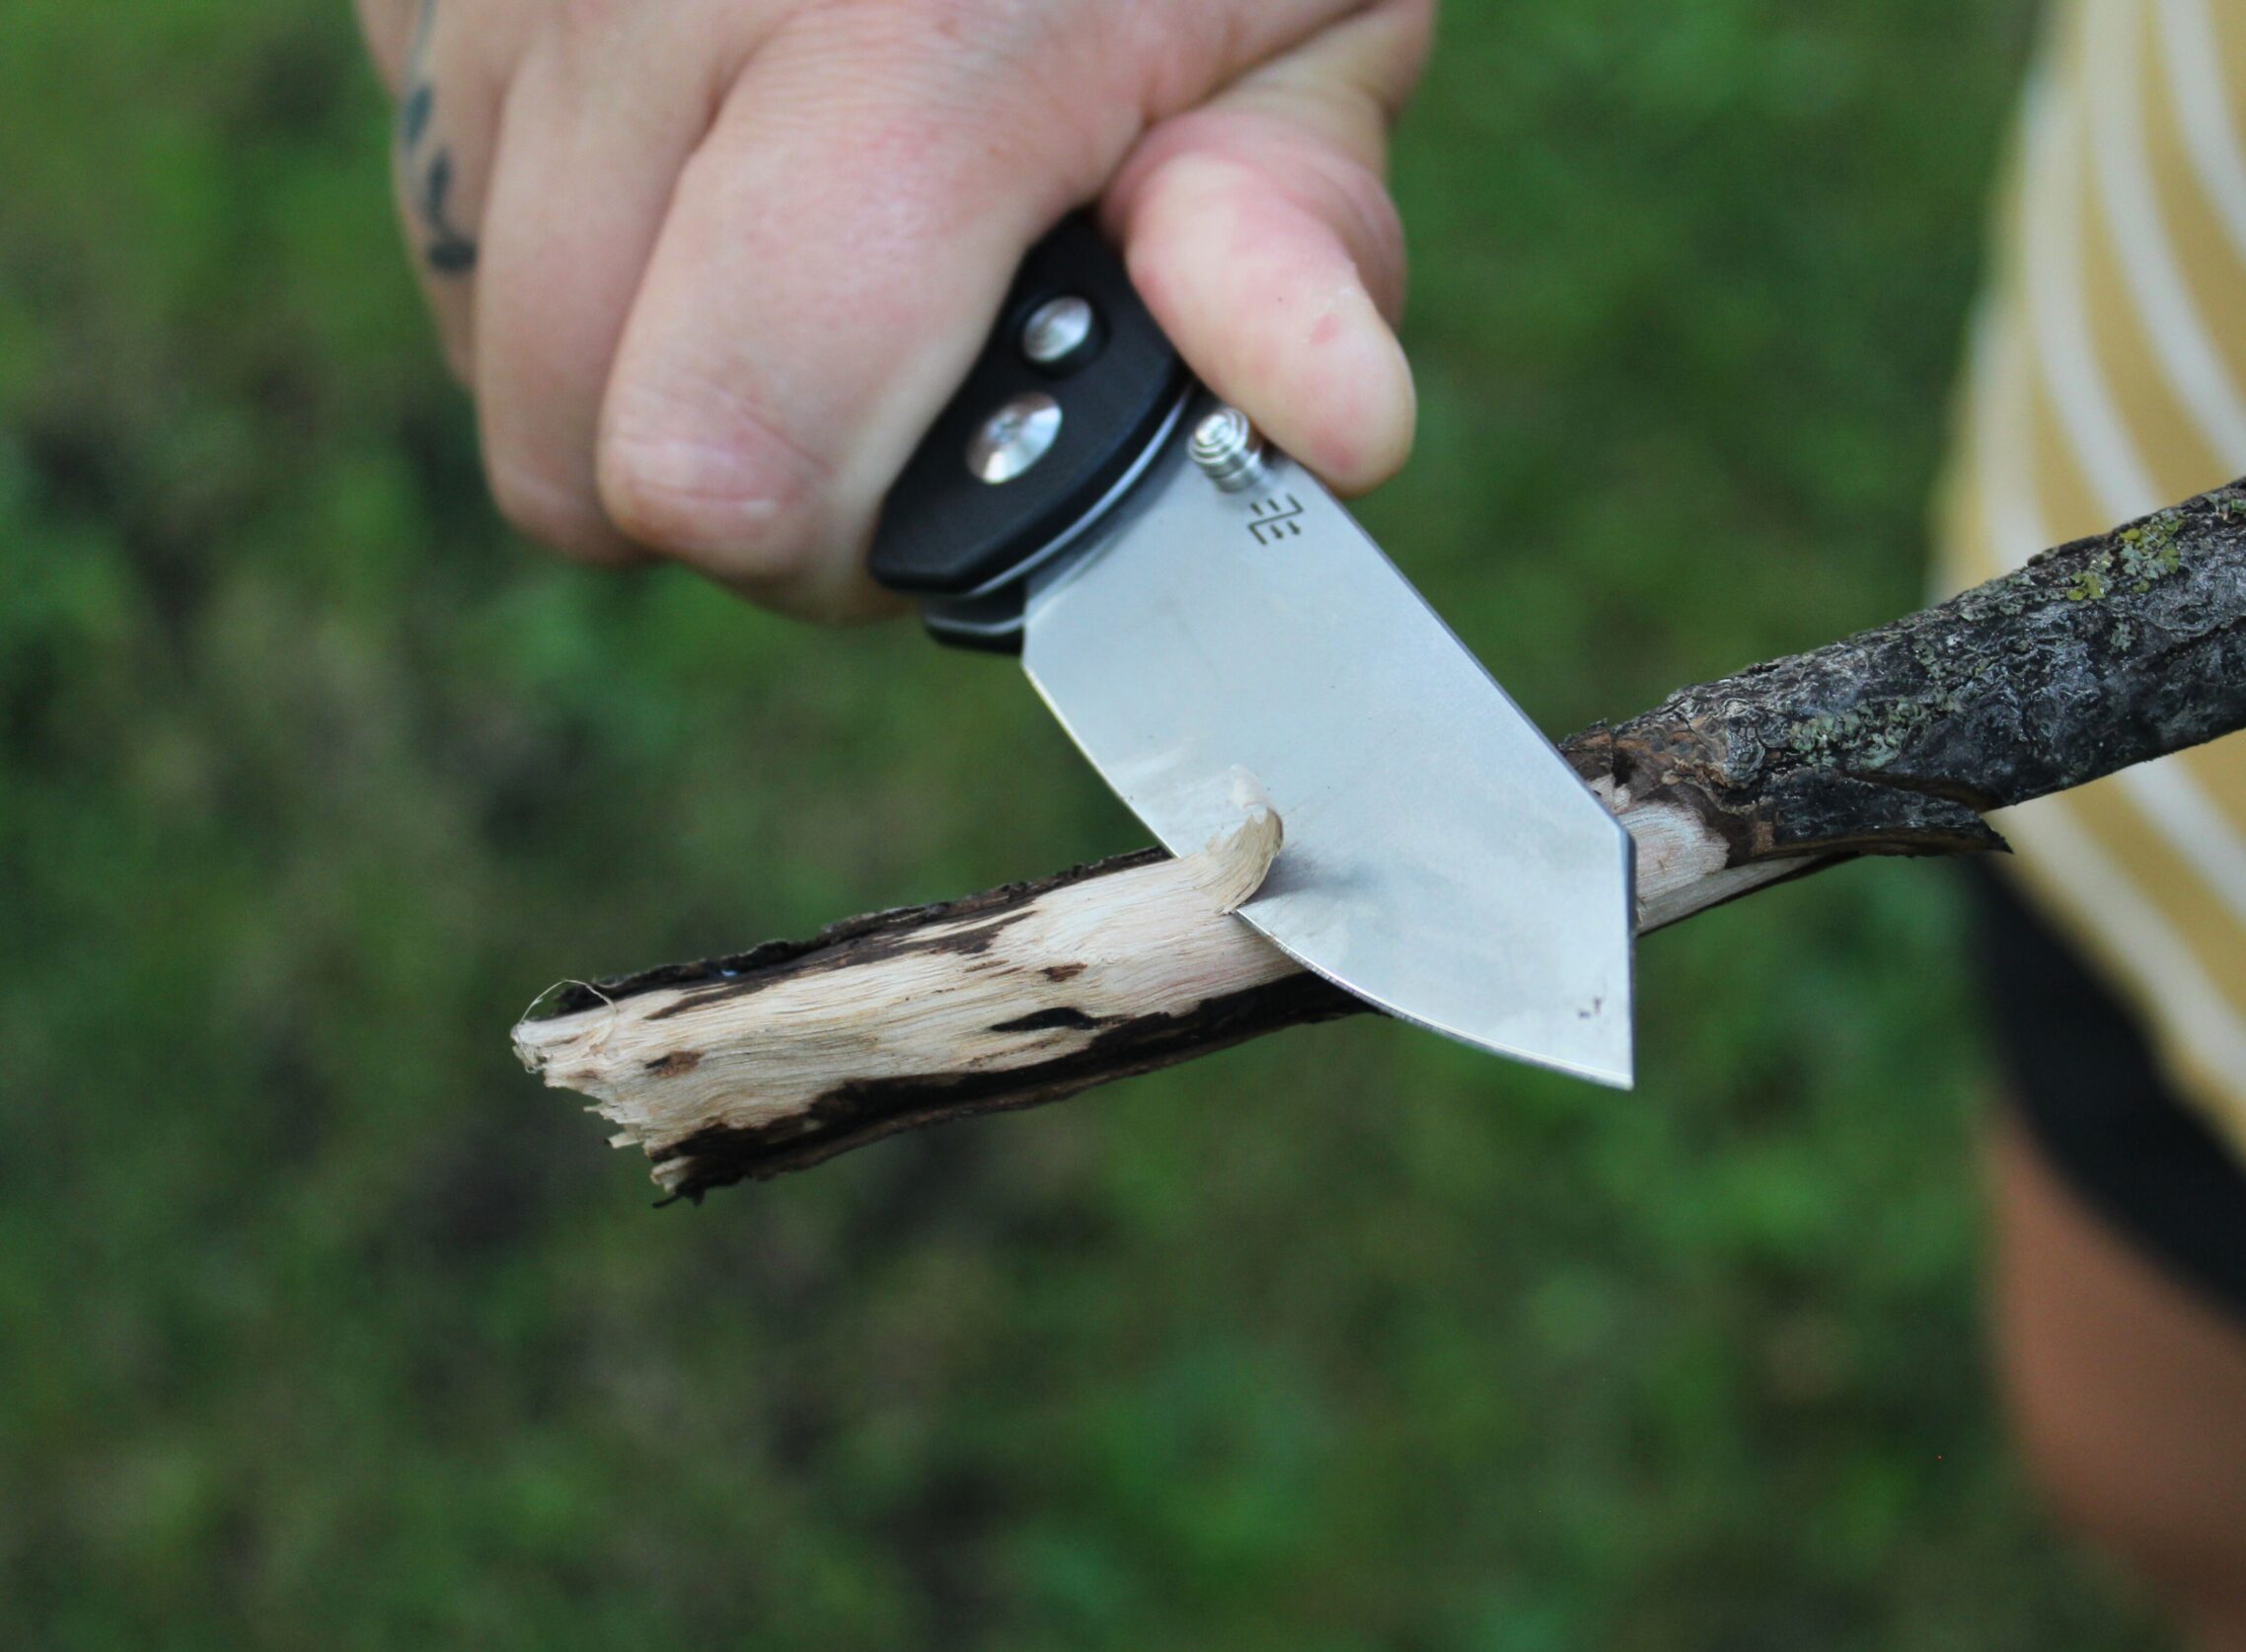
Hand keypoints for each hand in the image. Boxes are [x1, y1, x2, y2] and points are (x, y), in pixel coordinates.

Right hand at [357, 0, 1431, 618]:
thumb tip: (1342, 423)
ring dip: (645, 364)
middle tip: (879, 380)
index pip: (727, 457)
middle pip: (570, 457)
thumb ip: (1282, 231)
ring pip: (490, 350)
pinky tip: (703, 147)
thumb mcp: (1287, 19)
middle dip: (744, 480)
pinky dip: (563, 241)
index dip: (843, 543)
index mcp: (901, 40)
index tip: (948, 485)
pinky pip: (440, 213)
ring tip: (799, 241)